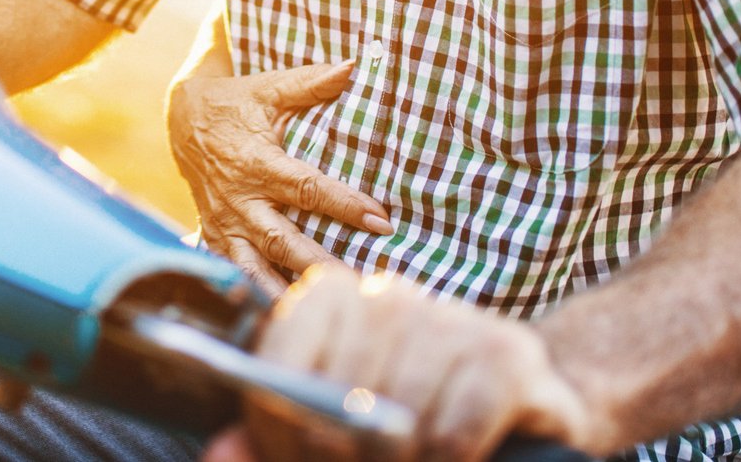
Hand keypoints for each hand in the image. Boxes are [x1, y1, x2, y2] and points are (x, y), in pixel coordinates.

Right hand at [168, 61, 392, 290]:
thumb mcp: (268, 88)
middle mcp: (240, 199)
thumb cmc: (235, 103)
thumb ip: (310, 83)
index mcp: (257, 162)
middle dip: (320, 261)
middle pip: (283, 238)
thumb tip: (352, 66)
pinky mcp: (216, 237)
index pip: (307, 188)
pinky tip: (279, 317)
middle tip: (356, 280)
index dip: (344, 204)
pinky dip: (254, 295)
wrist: (181, 120)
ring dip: (284, 290)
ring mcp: (226, 224)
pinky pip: (235, 273)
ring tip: (315, 312)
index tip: (380, 219)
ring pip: (256, 266)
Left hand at [202, 265, 595, 461]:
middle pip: (338, 394)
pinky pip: (453, 431)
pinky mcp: (510, 355)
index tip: (296, 455)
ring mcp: (451, 319)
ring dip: (403, 460)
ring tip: (413, 459)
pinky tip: (455, 456)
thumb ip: (272, 442)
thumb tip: (220, 455)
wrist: (520, 408)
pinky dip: (448, 461)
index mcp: (332, 298)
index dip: (280, 424)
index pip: (281, 356)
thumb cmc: (407, 420)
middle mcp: (389, 295)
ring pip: (398, 416)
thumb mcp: (333, 432)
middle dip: (341, 454)